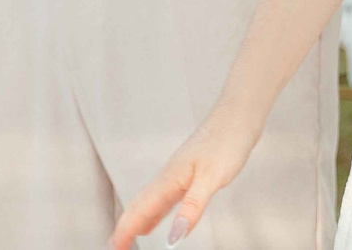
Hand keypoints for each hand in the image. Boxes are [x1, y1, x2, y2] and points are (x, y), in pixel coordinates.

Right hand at [110, 109, 262, 248]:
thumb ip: (191, 208)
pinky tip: (155, 222)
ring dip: (137, 221)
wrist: (239, 115)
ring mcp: (178, 175)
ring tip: (126, 239)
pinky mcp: (189, 174)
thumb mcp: (211, 179)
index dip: (124, 230)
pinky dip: (154, 214)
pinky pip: (164, 199)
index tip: (112, 248)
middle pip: (139, 205)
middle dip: (125, 227)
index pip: (140, 209)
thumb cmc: (227, 142)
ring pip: (150, 202)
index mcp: (170, 178)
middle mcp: (169, 176)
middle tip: (113, 248)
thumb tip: (173, 238)